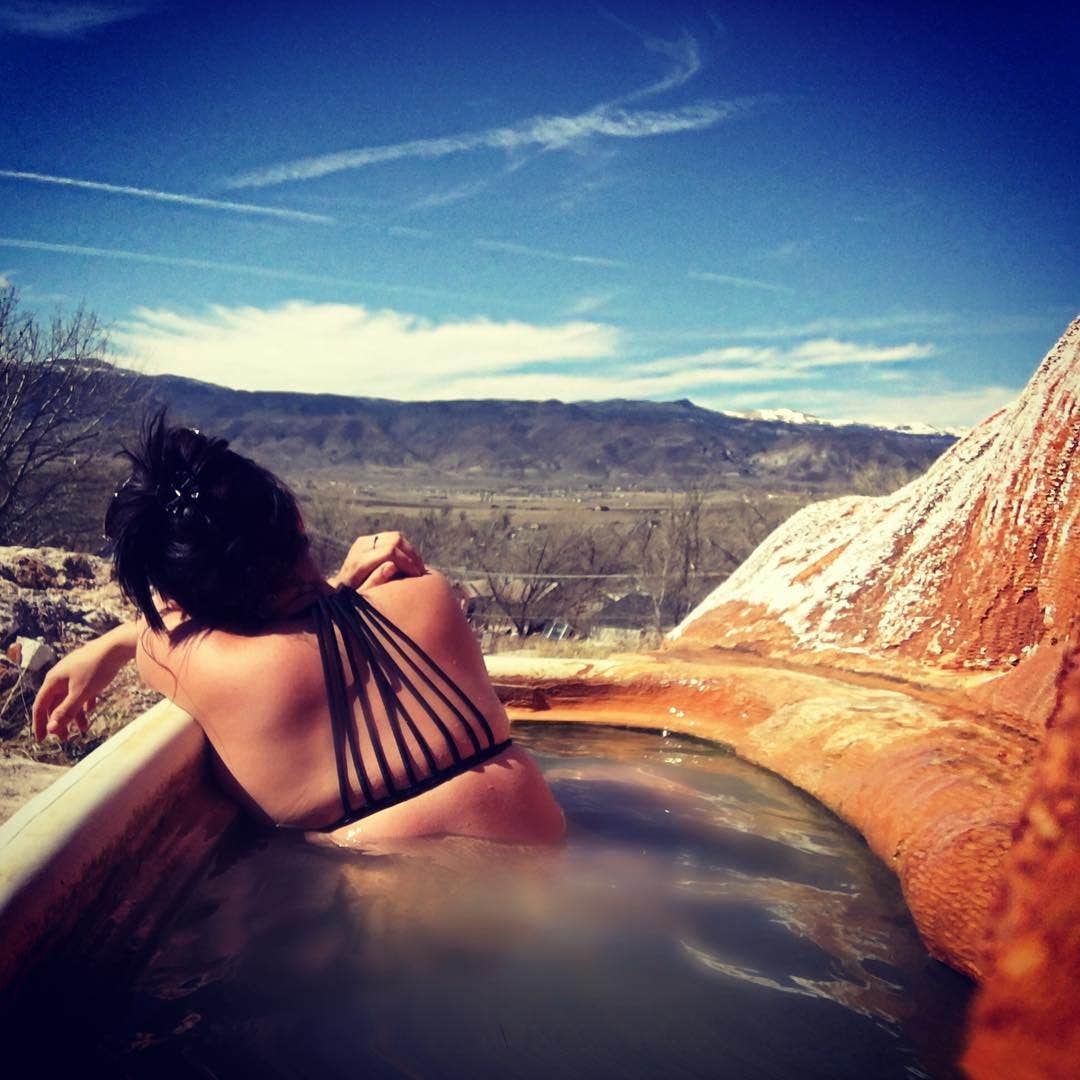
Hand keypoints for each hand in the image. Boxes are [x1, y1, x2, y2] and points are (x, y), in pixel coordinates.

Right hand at [32, 625, 136, 741]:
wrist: (118, 645)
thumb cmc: (97, 668)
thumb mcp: (80, 693)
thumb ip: (66, 711)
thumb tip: (51, 729)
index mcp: (53, 680)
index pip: (40, 705)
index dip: (39, 723)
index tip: (42, 739)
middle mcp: (61, 676)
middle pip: (55, 703)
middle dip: (60, 721)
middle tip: (66, 738)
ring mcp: (74, 673)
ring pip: (70, 698)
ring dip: (75, 714)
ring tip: (84, 729)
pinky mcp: (88, 671)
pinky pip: (82, 690)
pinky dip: (85, 701)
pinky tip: (92, 708)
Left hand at [331, 531, 425, 591]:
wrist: (339, 588)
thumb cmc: (352, 597)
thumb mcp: (362, 595)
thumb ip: (376, 581)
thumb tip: (391, 566)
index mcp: (359, 561)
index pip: (390, 552)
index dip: (407, 562)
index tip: (416, 576)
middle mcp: (361, 546)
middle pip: (395, 540)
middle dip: (411, 555)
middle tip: (420, 572)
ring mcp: (365, 541)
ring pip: (396, 536)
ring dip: (410, 551)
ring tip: (417, 567)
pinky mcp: (369, 540)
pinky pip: (393, 538)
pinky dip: (405, 548)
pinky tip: (410, 563)